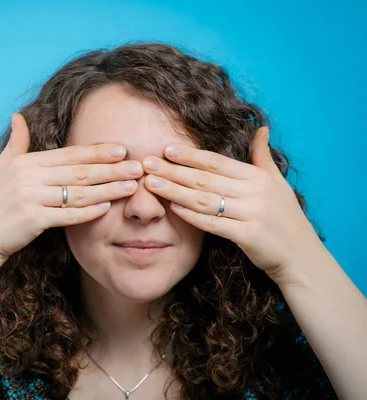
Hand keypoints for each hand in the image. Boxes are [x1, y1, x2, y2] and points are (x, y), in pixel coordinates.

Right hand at [0, 113, 143, 262]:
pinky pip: (67, 215)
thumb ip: (15, 143)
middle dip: (111, 169)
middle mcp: (29, 177)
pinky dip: (88, 212)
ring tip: (131, 186)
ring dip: (107, 189)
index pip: (69, 154)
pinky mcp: (32, 220)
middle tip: (137, 166)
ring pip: (78, 192)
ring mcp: (30, 198)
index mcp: (25, 163)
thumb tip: (17, 116)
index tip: (121, 149)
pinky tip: (107, 207)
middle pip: (78, 171)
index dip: (96, 151)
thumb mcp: (0, 168)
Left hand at [141, 126, 325, 284]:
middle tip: (147, 164)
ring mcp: (251, 214)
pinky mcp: (248, 236)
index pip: (217, 162)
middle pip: (205, 178)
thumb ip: (263, 156)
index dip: (190, 155)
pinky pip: (213, 224)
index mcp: (257, 176)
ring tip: (151, 184)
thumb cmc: (286, 217)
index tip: (166, 149)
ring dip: (175, 191)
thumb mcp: (277, 182)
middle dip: (173, 170)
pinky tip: (172, 208)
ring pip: (205, 199)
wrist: (302, 256)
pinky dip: (191, 216)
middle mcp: (254, 192)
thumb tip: (261, 129)